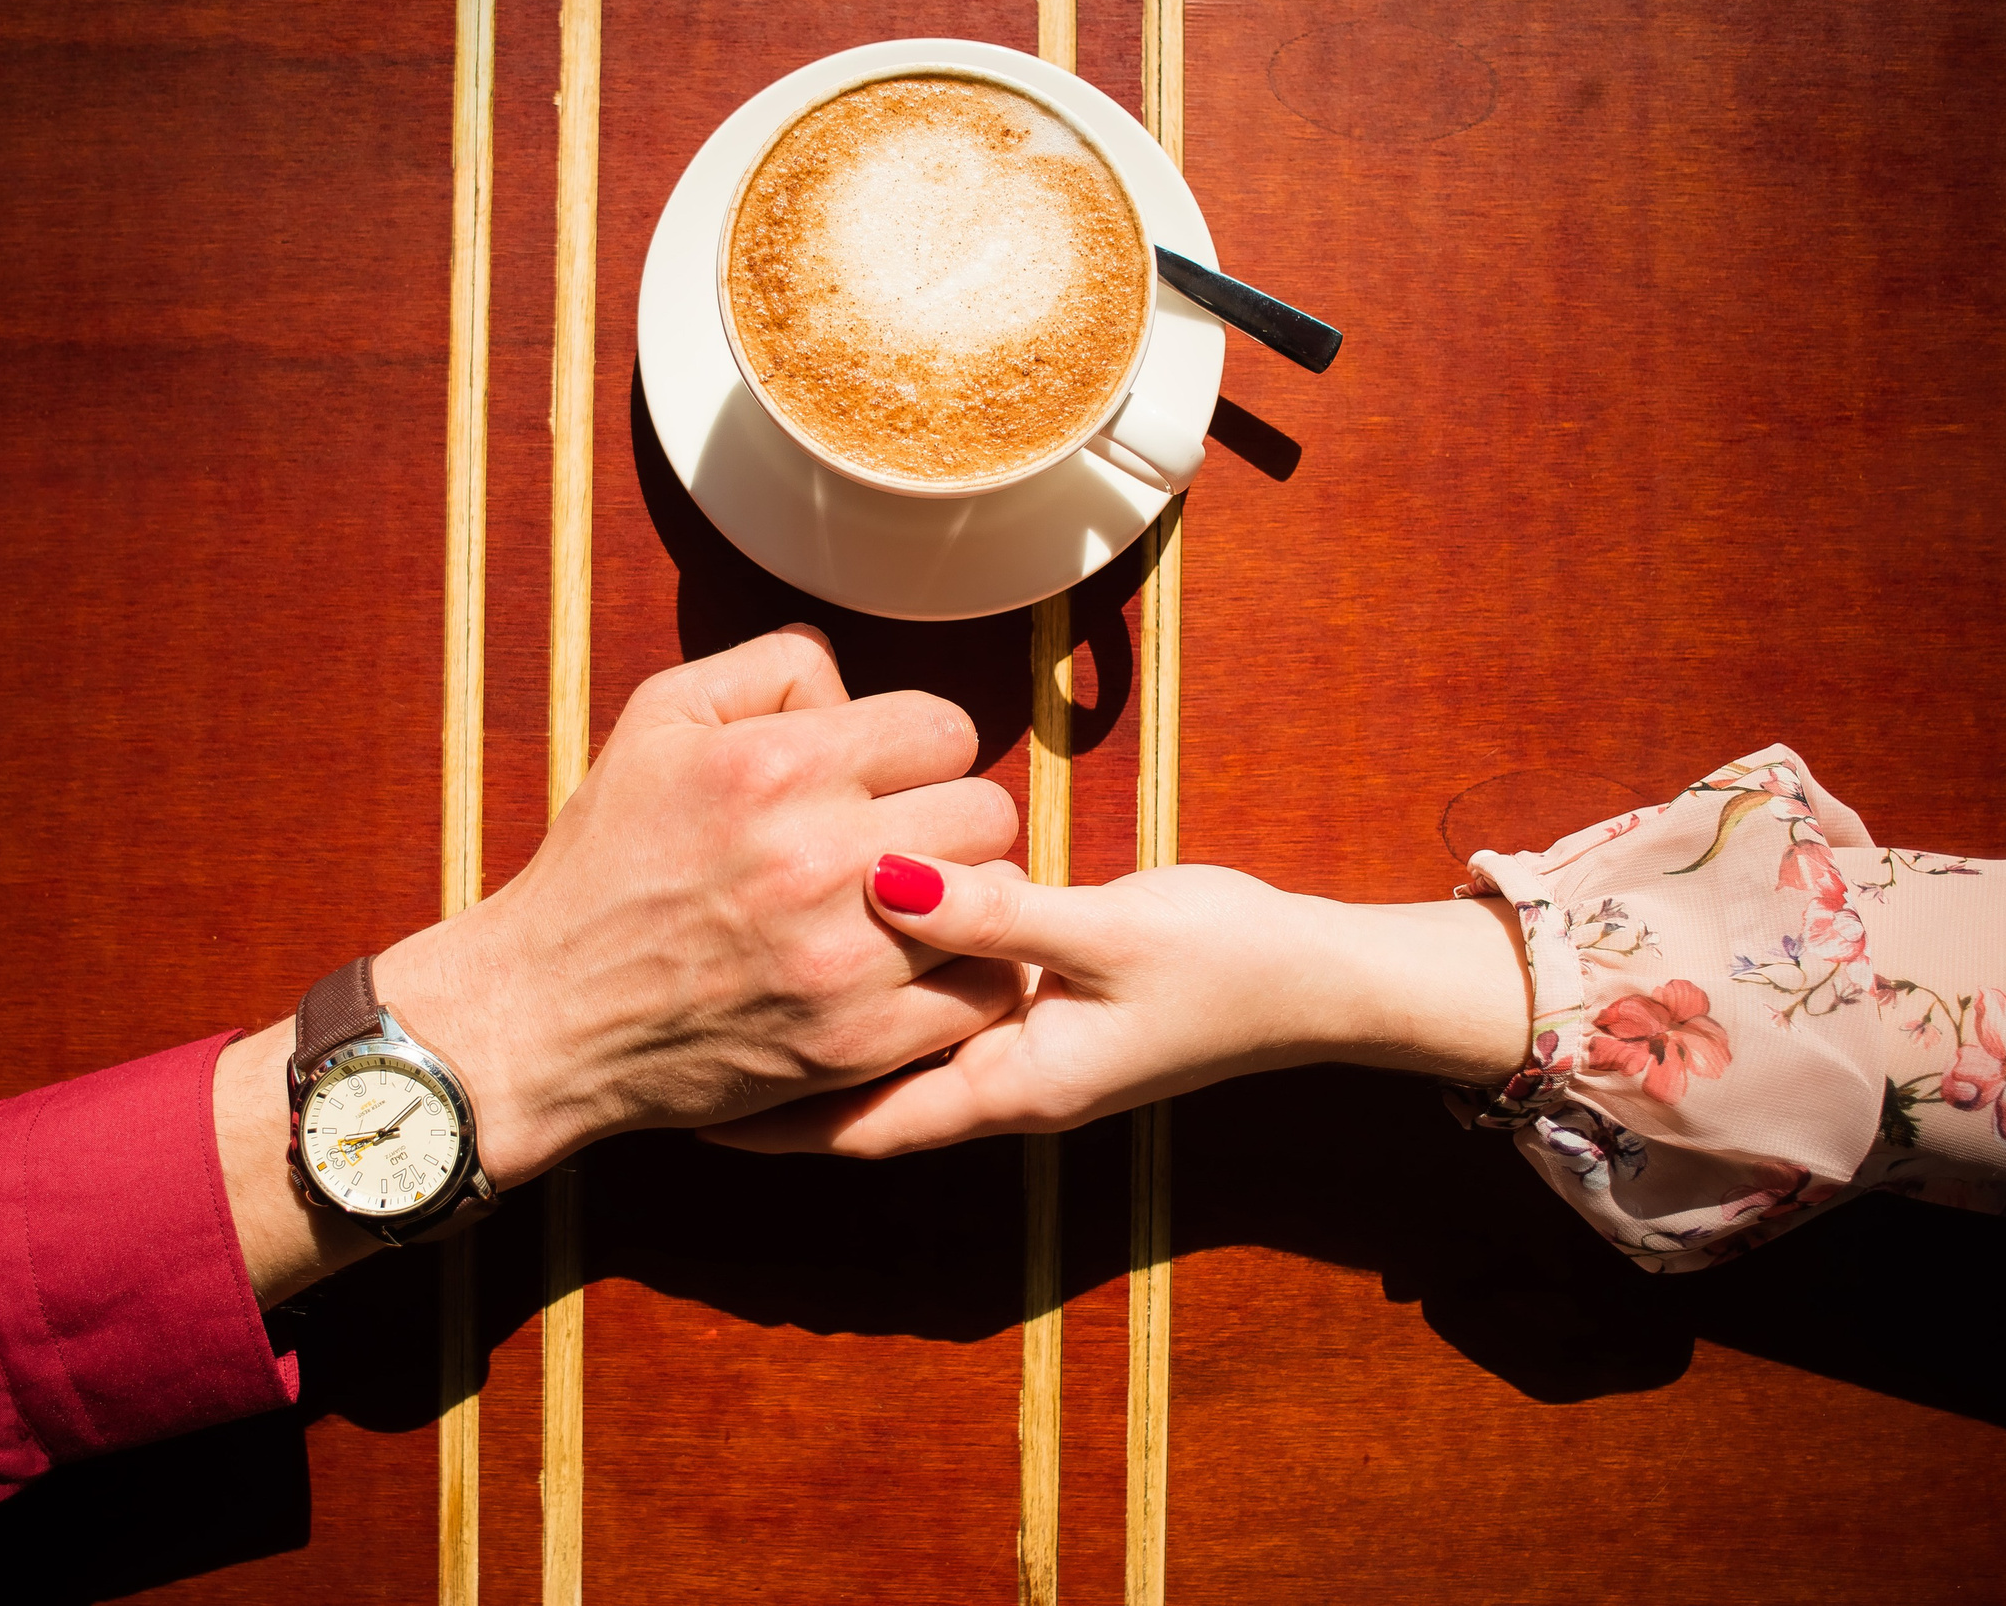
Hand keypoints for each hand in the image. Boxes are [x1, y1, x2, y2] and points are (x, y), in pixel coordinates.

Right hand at [220, 626, 1024, 1302]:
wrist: (547, 1012)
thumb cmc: (607, 860)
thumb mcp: (659, 718)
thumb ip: (773, 668)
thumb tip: (856, 681)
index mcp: (776, 765)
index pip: (945, 728)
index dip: (917, 749)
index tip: (884, 779)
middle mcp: (818, 856)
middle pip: (985, 809)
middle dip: (946, 817)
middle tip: (897, 844)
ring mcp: (845, 958)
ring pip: (998, 899)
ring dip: (965, 899)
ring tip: (908, 907)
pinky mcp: (856, 1043)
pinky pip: (985, 992)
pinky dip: (966, 977)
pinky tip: (919, 967)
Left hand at [701, 855, 1530, 1158]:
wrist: (1318, 978)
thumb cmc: (1225, 964)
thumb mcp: (1106, 932)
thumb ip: (993, 912)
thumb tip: (884, 879)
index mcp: (1014, 1086)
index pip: (869, 1126)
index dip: (779, 1127)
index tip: (694, 1114)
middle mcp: (1010, 1080)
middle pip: (870, 1100)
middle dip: (785, 1093)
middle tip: (688, 1063)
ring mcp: (1029, 1045)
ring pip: (903, 1055)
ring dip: (833, 1041)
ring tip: (743, 1007)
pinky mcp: (1050, 1004)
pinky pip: (946, 1012)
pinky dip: (894, 993)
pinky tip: (853, 951)